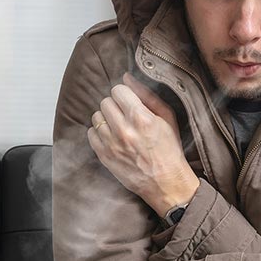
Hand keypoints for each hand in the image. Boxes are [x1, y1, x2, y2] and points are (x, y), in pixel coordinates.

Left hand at [87, 73, 196, 214]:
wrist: (166, 183)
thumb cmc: (169, 150)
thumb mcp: (167, 118)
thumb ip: (147, 95)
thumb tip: (127, 77)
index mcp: (141, 118)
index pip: (118, 90)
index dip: (124, 94)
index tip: (129, 101)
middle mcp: (124, 130)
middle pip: (105, 102)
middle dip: (115, 105)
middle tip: (125, 115)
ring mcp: (111, 144)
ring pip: (96, 116)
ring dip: (106, 118)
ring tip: (118, 126)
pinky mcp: (104, 156)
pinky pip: (90, 133)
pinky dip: (99, 133)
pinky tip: (112, 137)